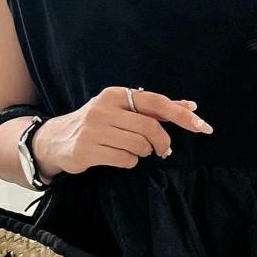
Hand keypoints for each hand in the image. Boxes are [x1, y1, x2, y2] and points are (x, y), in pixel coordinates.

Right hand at [32, 87, 213, 174]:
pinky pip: (125, 160)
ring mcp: (93, 129)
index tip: (201, 126)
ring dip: (144, 153)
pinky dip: (130, 162)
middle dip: (162, 142)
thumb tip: (191, 106)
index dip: (180, 114)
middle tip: (164, 151)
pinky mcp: (86, 150)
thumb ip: (154, 109)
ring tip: (133, 151)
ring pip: (139, 145)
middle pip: (150, 128)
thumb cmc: (97, 124)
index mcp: (114, 95)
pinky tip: (120, 158)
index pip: (155, 102)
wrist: (55, 140)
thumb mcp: (122, 110)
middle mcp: (103, 108)